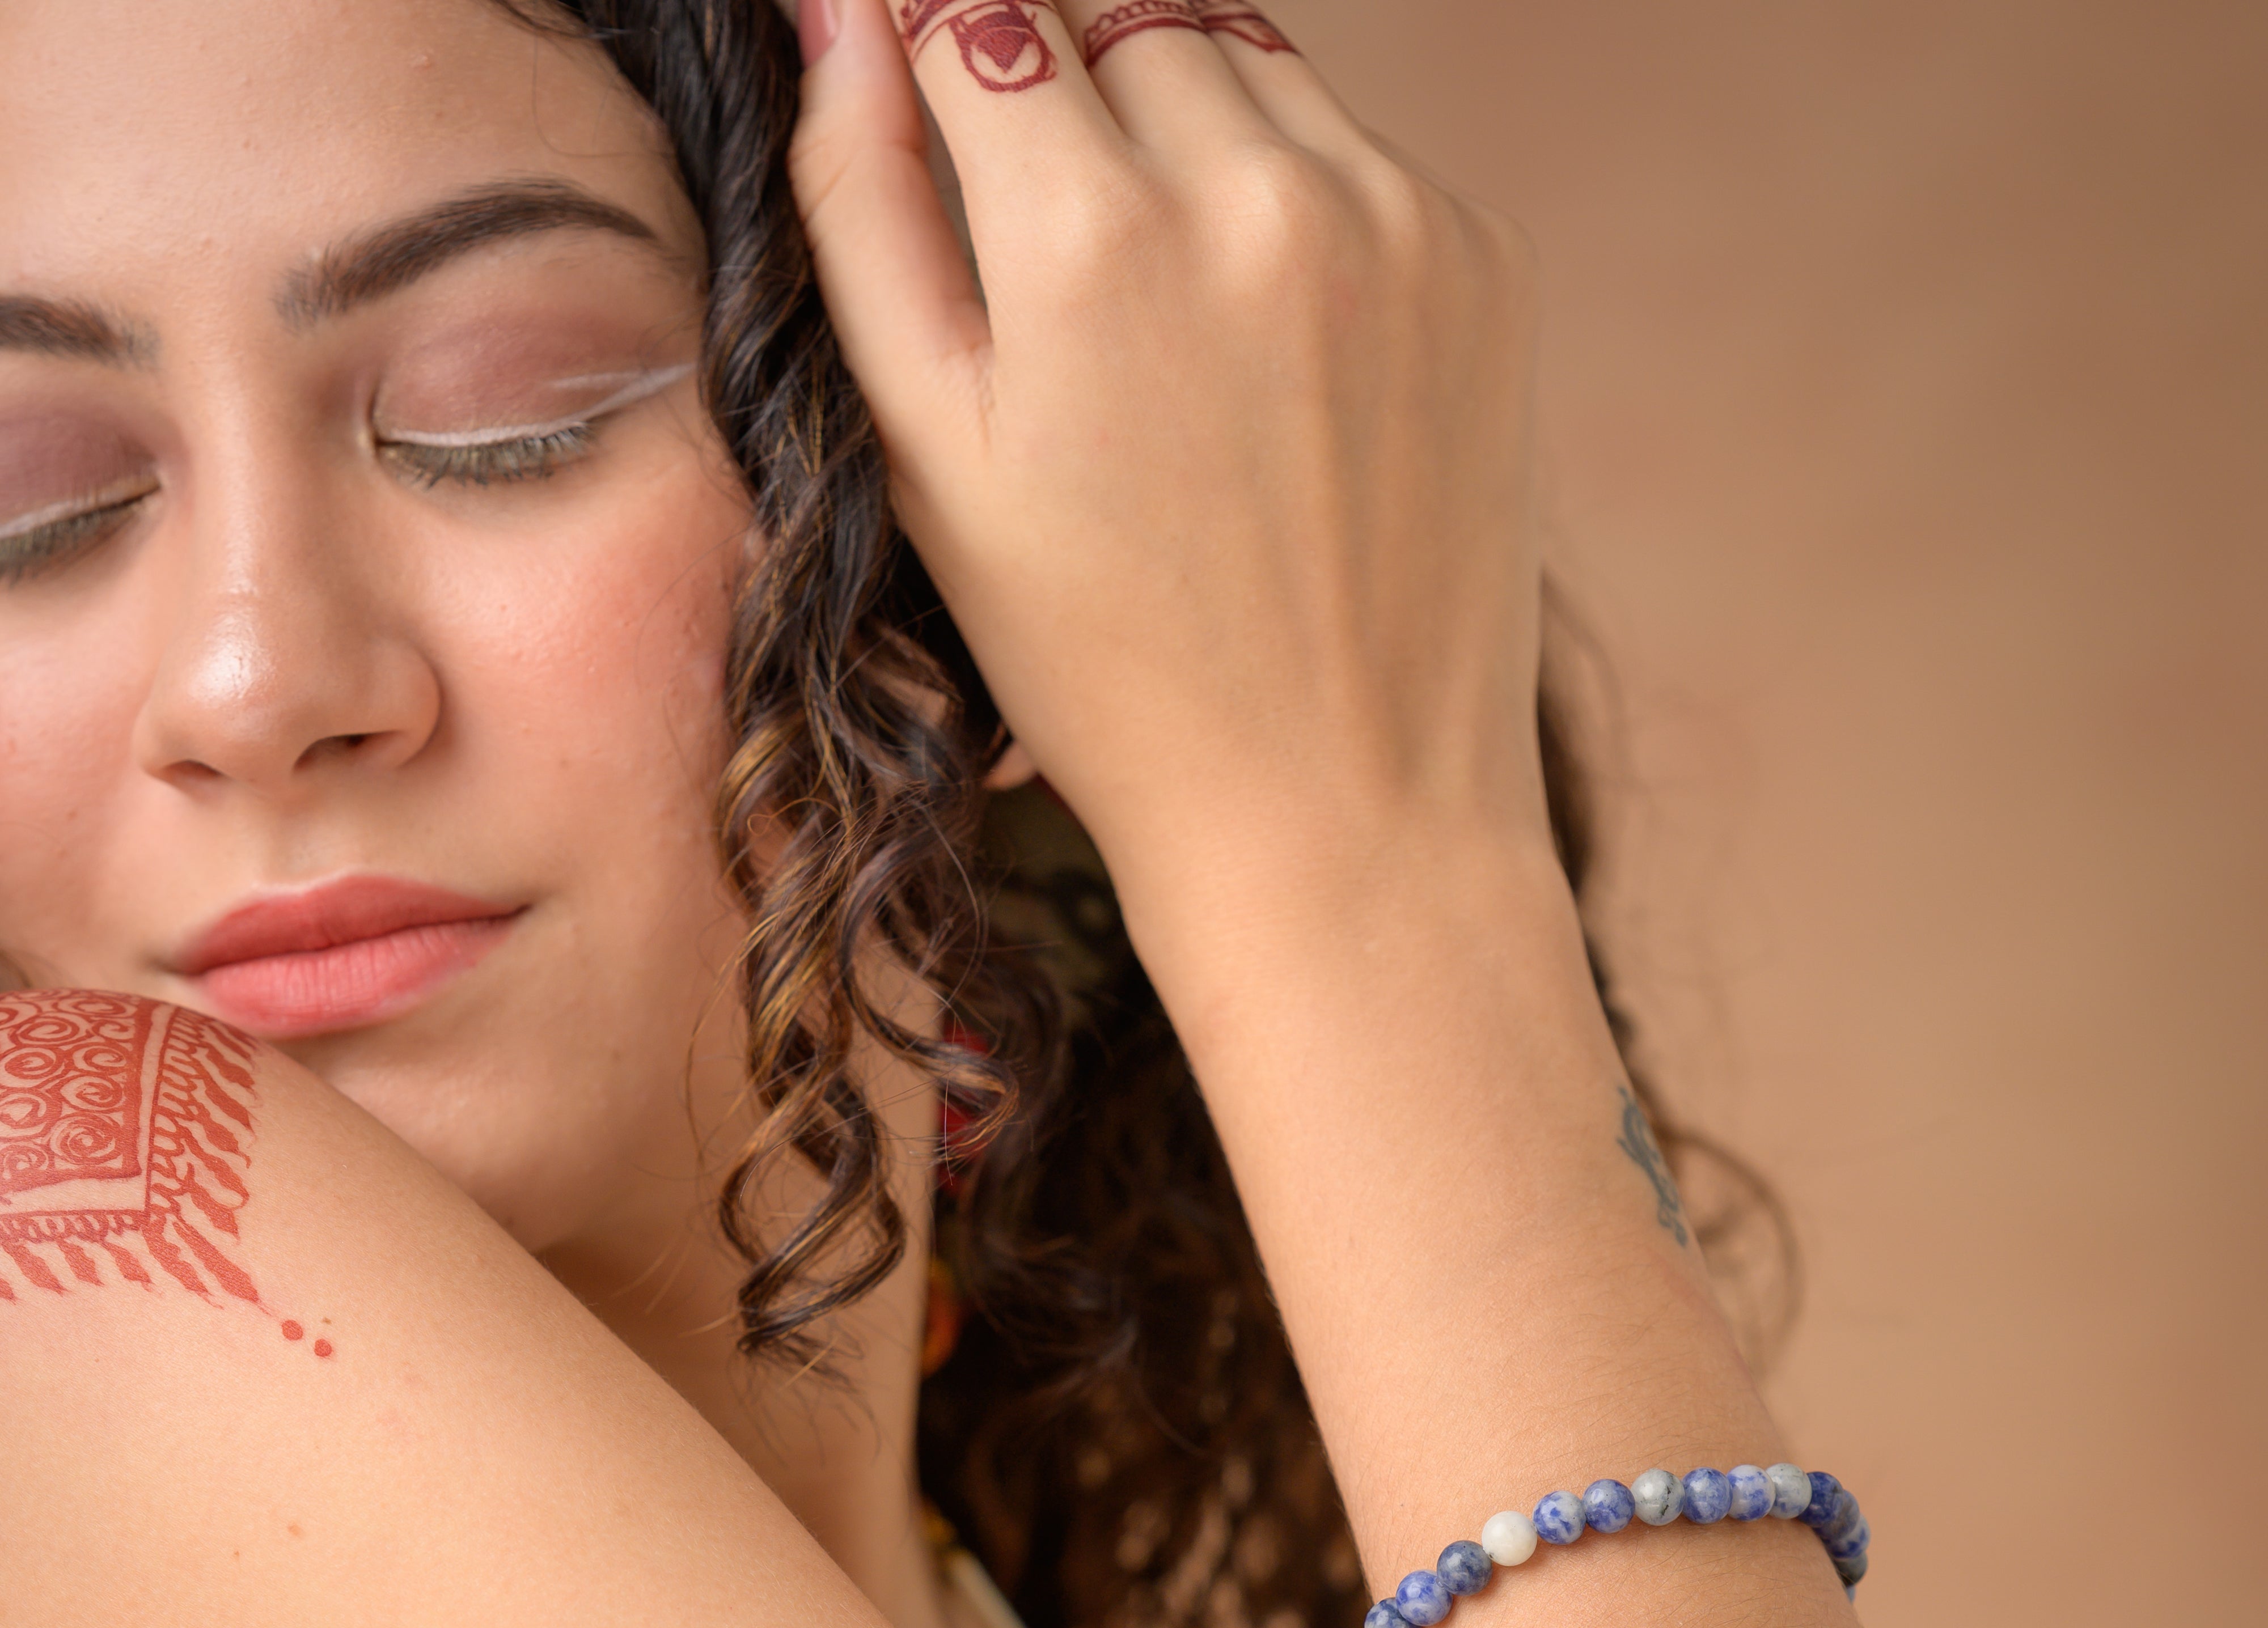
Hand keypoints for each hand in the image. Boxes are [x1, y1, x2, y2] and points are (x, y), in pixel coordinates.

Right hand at [790, 0, 1548, 952]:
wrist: (1344, 810)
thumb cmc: (1105, 666)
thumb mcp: (931, 459)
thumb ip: (861, 210)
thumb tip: (842, 19)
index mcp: (1087, 240)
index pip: (974, 7)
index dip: (933, 34)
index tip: (924, 78)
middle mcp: (1251, 192)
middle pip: (1111, 11)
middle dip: (1060, 86)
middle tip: (1058, 266)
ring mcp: (1387, 216)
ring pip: (1238, 53)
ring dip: (1179, 127)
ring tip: (1164, 314)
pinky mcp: (1481, 256)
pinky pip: (1350, 148)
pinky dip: (1293, 203)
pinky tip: (1272, 359)